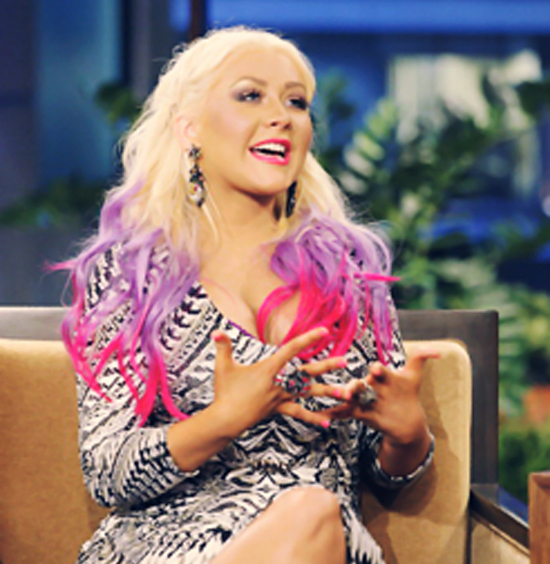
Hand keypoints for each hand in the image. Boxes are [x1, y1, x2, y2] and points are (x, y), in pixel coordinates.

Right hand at [210, 327, 345, 435]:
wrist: (225, 420)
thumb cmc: (224, 392)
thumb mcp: (222, 367)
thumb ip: (222, 346)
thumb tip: (215, 330)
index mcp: (269, 369)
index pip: (291, 350)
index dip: (308, 339)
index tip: (324, 331)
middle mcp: (279, 383)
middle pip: (307, 373)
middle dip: (327, 366)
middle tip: (346, 361)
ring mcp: (280, 397)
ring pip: (308, 394)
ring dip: (328, 392)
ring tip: (347, 393)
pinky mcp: (279, 409)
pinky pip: (298, 413)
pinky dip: (313, 417)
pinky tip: (328, 422)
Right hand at [323, 349, 438, 446]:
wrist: (404, 418)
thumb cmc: (406, 392)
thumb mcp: (413, 376)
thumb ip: (421, 358)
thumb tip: (439, 351)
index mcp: (382, 376)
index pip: (379, 370)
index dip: (378, 370)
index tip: (377, 369)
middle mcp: (370, 384)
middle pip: (362, 383)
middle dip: (357, 385)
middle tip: (356, 386)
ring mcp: (363, 398)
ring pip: (352, 397)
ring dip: (345, 397)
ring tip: (342, 399)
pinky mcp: (359, 412)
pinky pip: (344, 412)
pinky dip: (334, 414)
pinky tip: (325, 416)